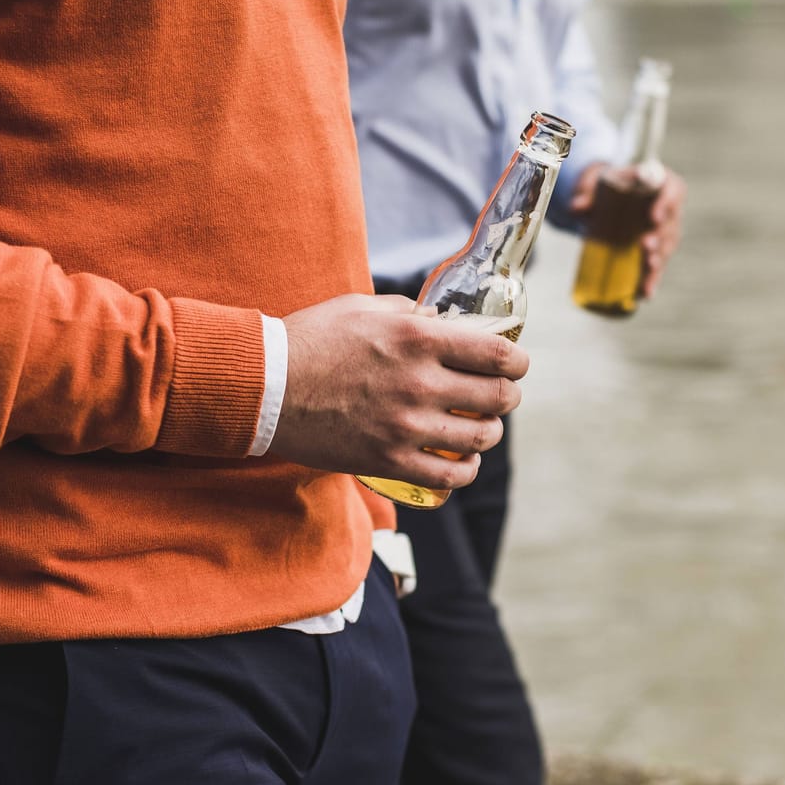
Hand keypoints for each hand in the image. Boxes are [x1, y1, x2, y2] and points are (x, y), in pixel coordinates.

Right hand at [271, 294, 529, 488]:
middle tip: (501, 396)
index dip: (518, 362)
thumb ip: (409, 315)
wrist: (265, 387)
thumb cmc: (311, 340)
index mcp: (418, 339)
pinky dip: (465, 470)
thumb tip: (441, 323)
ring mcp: (406, 426)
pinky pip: (449, 476)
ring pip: (480, 438)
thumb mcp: (363, 308)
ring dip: (489, 432)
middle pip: (499, 398)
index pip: (498, 355)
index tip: (516, 365)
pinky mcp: (389, 460)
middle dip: (508, 396)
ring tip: (482, 427)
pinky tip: (463, 461)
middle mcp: (420, 383)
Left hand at [570, 162, 686, 299]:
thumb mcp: (598, 183)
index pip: (673, 190)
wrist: (611, 196)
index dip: (667, 203)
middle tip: (645, 245)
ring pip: (667, 246)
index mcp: (660, 183)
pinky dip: (652, 280)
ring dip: (659, 259)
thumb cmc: (610, 185)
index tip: (654, 217)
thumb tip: (575, 208)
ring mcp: (665, 231)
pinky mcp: (657, 250)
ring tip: (649, 268)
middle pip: (671, 223)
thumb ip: (586, 193)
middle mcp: (669, 208)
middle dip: (659, 236)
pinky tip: (645, 294)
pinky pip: (658, 266)